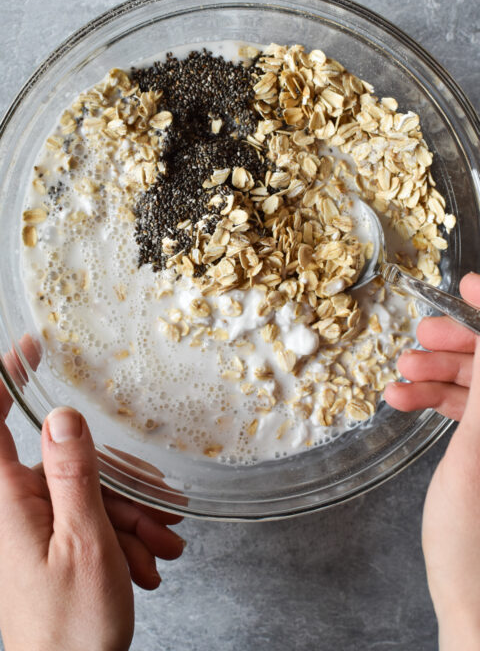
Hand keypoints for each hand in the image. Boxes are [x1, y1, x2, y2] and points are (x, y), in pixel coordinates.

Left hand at [0, 336, 184, 650]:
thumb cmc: (70, 630)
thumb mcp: (85, 543)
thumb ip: (72, 473)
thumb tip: (61, 415)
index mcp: (10, 500)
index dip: (7, 377)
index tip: (33, 347)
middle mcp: (17, 507)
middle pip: (69, 463)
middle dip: (118, 484)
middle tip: (158, 515)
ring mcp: (35, 525)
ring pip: (89, 492)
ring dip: (129, 516)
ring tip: (157, 551)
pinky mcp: (51, 542)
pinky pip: (90, 517)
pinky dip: (122, 532)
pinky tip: (144, 560)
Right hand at [385, 273, 479, 648]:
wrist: (474, 602)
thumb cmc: (476, 539)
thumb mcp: (479, 451)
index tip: (468, 283)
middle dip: (459, 345)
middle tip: (421, 334)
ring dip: (437, 375)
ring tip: (399, 374)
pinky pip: (468, 412)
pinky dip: (434, 401)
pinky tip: (402, 397)